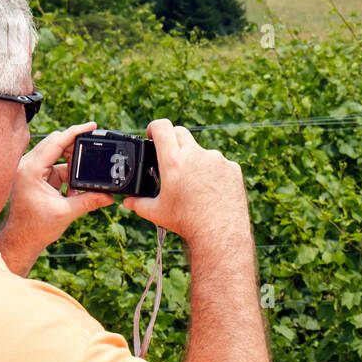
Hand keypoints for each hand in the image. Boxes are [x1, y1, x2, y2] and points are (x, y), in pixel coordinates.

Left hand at [0, 121, 113, 274]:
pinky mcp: (36, 176)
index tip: (91, 126)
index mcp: (30, 170)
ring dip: (73, 165)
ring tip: (79, 186)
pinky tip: (74, 190)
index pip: (55, 142)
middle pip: (56, 144)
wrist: (21, 239)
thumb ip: (88, 201)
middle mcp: (28, 165)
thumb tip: (110, 196)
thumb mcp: (65, 213)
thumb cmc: (35, 228)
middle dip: (77, 148)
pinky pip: (57, 166)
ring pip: (57, 155)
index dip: (75, 132)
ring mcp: (31, 169)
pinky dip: (69, 174)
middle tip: (95, 153)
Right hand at [121, 119, 251, 246]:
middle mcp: (197, 155)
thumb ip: (139, 203)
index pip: (162, 127)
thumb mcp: (157, 213)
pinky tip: (211, 189)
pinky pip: (219, 164)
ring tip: (193, 183)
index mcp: (175, 161)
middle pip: (181, 133)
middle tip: (169, 156)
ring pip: (201, 151)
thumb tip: (128, 202)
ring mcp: (217, 160)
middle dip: (172, 140)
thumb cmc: (187, 222)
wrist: (220, 233)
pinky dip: (213, 172)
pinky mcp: (233, 168)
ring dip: (195, 160)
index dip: (154, 127)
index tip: (152, 135)